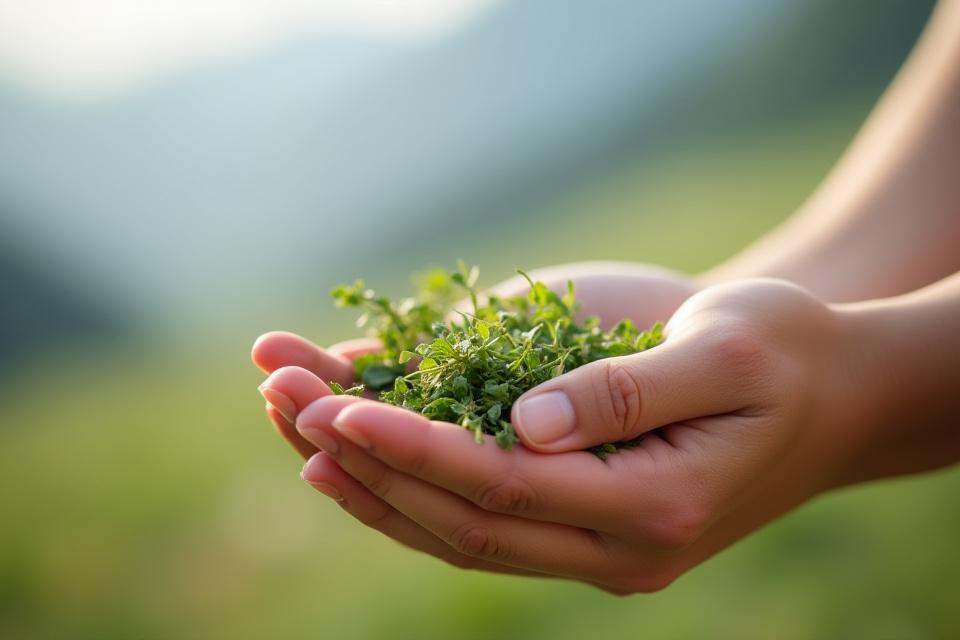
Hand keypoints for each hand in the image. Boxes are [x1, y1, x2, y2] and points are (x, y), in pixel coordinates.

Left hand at [284, 278, 882, 592]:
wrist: (835, 394)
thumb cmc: (790, 355)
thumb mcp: (729, 352)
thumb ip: (630, 390)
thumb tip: (526, 422)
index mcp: (655, 508)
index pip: (504, 488)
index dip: (414, 447)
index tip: (336, 403)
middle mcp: (617, 547)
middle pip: (464, 522)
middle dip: (370, 464)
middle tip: (286, 406)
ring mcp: (598, 544)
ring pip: (461, 533)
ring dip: (374, 484)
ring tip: (296, 431)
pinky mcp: (586, 522)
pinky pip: (483, 519)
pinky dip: (413, 490)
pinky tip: (357, 457)